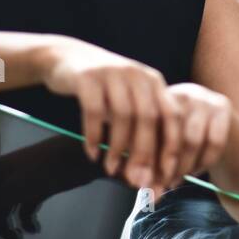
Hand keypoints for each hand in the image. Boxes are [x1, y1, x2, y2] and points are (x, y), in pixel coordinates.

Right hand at [39, 38, 230, 195]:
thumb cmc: (103, 88)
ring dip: (118, 148)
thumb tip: (149, 174)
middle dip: (144, 153)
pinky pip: (94, 111)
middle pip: (148, 118)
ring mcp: (112, 73)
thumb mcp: (129, 101)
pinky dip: (94, 136)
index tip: (166, 175)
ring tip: (111, 169)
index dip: (171, 146)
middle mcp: (137, 74)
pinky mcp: (88, 77)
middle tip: (136, 180)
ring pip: (122, 116)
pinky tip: (92, 153)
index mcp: (153, 81)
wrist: (67, 57)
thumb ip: (141, 130)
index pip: (171, 115)